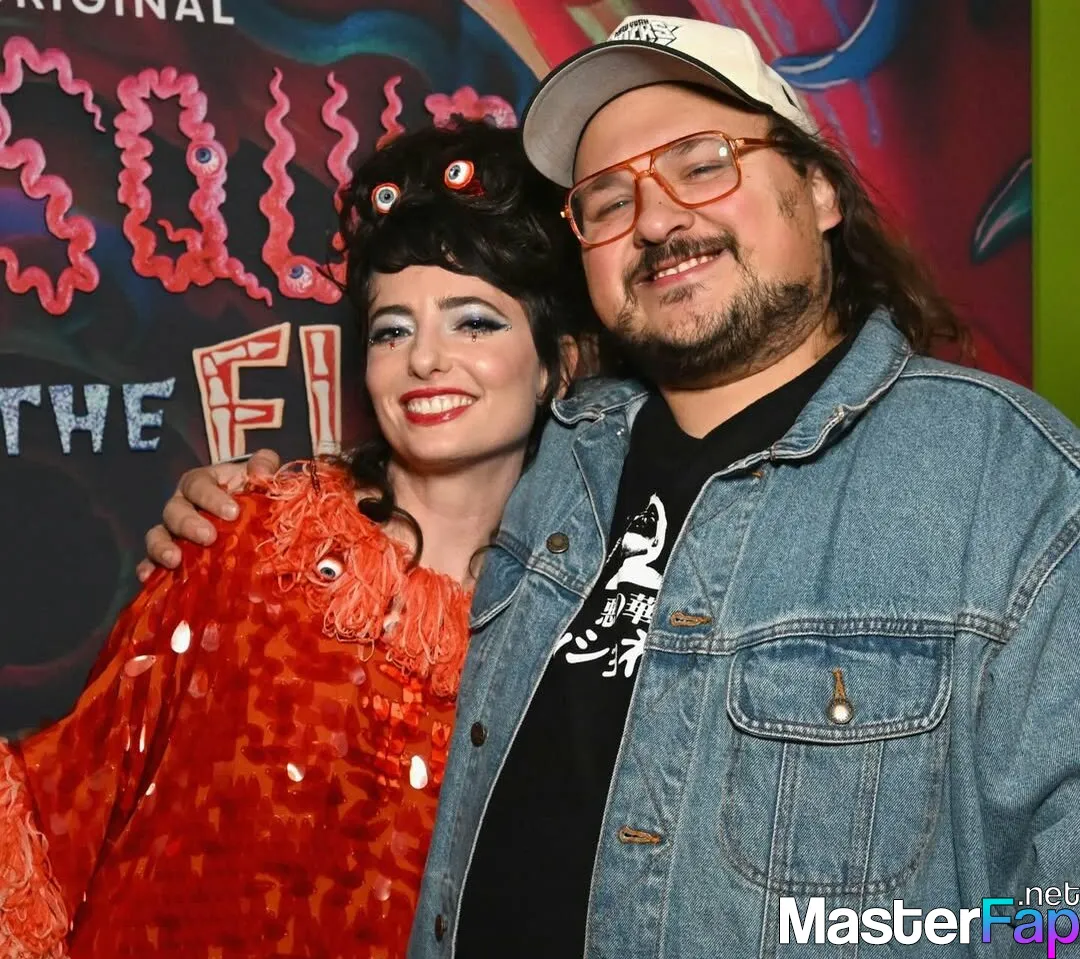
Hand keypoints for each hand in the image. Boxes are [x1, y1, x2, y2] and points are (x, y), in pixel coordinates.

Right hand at [136, 449, 281, 581]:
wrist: (248, 512)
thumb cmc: (251, 488)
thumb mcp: (260, 472)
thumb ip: (264, 464)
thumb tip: (261, 471)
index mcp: (201, 482)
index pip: (197, 485)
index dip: (211, 498)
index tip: (233, 512)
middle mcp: (182, 504)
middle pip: (175, 511)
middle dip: (189, 524)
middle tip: (209, 537)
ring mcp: (173, 531)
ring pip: (158, 535)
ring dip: (162, 547)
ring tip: (174, 560)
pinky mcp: (171, 554)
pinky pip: (152, 561)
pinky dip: (149, 568)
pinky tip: (149, 577)